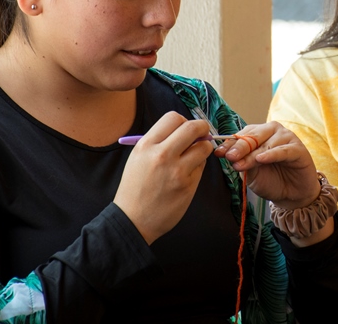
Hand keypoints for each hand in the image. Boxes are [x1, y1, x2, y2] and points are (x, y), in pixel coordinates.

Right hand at [114, 111, 213, 243]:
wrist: (133, 220)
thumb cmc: (135, 188)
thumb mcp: (138, 158)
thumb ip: (159, 142)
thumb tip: (184, 130)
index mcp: (146, 145)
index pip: (173, 117)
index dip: (183, 120)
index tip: (186, 128)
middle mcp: (162, 155)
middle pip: (192, 127)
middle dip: (202, 127)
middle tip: (203, 133)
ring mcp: (177, 171)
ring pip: (203, 146)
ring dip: (203, 147)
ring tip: (195, 155)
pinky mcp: (188, 185)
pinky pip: (201, 166)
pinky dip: (199, 165)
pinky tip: (188, 172)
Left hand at [214, 121, 319, 208]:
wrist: (291, 195)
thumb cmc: (271, 180)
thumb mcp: (251, 172)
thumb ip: (242, 161)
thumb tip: (227, 154)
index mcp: (259, 133)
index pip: (242, 135)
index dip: (230, 144)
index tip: (219, 153)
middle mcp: (273, 131)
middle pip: (253, 136)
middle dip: (240, 147)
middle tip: (230, 157)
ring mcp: (287, 138)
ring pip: (266, 144)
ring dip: (253, 155)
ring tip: (242, 165)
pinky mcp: (298, 149)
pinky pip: (283, 150)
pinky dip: (272, 154)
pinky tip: (262, 159)